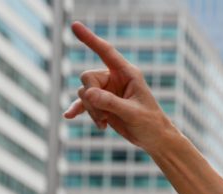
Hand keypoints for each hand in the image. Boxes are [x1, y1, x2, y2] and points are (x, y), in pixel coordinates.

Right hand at [64, 22, 174, 150]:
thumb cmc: (150, 123)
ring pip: (84, 93)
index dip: (90, 39)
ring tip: (105, 122)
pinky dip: (78, 110)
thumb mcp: (132, 113)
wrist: (154, 139)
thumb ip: (110, 102)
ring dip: (91, 110)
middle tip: (103, 115)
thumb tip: (87, 94)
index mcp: (127, 74)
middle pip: (87, 77)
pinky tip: (69, 116)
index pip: (106, 52)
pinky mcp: (102, 104)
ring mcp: (107, 91)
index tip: (74, 25)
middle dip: (91, 97)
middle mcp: (115, 79)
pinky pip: (83, 103)